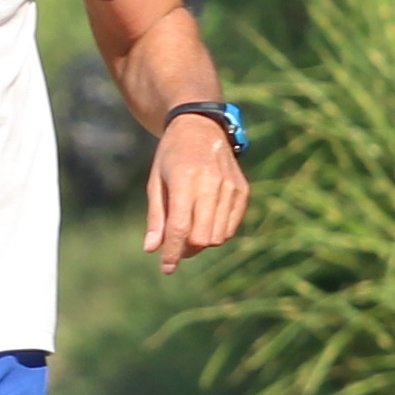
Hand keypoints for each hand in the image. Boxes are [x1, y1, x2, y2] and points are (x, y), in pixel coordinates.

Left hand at [144, 112, 249, 270]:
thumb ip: (156, 217)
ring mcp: (230, 186)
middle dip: (187, 249)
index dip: (172, 253)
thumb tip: (152, 250)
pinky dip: (217, 232)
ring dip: (202, 242)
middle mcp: (211, 182)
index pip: (180, 227)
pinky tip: (205, 220)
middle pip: (202, 237)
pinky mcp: (242, 190)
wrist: (200, 126)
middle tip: (175, 245)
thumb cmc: (171, 156)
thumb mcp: (156, 182)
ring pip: (219, 236)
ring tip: (189, 231)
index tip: (166, 268)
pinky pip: (231, 227)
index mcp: (185, 178)